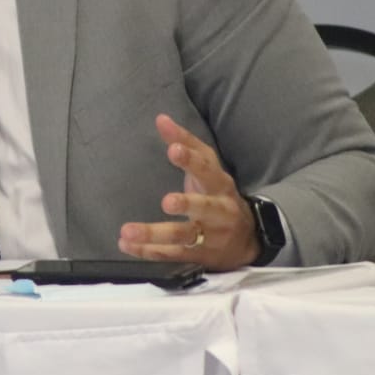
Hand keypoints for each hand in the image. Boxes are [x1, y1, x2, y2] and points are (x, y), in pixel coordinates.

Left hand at [117, 114, 259, 270]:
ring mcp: (210, 236)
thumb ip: (186, 142)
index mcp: (220, 184)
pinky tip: (126, 245)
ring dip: (155, 234)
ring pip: (184, 236)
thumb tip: (160, 118)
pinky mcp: (199, 256)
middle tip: (167, 201)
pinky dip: (149, 251)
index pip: (208, 169)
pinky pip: (172, 254)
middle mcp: (219, 211)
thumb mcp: (209, 167)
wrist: (248, 238)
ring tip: (128, 232)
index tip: (174, 149)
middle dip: (188, 204)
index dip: (192, 160)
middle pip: (205, 208)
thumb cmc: (218, 194)